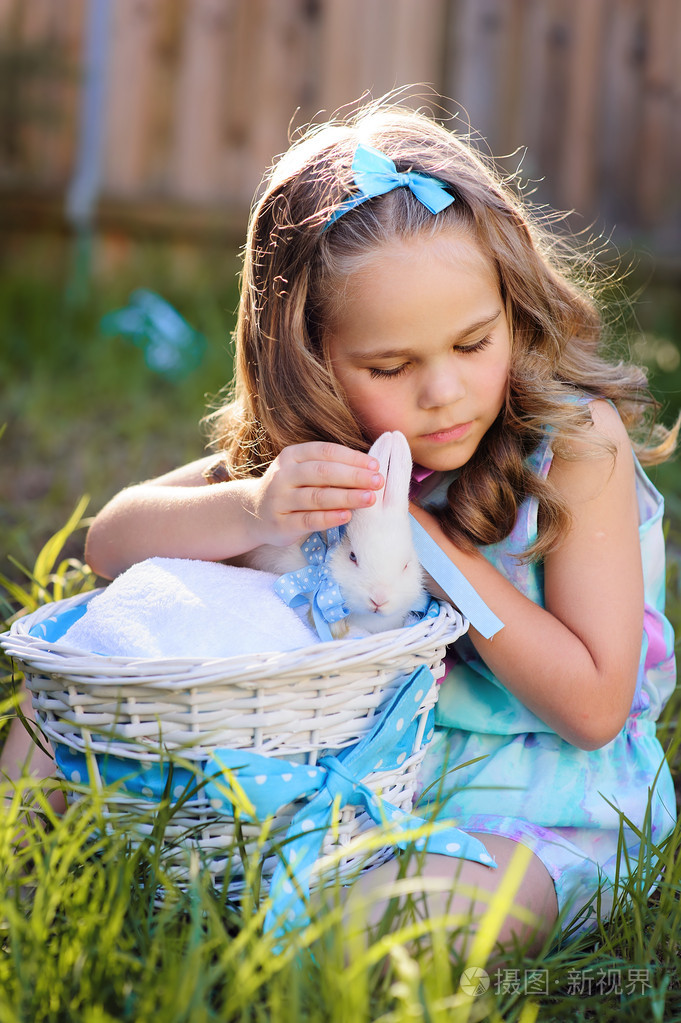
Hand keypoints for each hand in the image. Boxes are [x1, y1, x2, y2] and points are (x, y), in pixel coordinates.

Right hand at [245, 441, 383, 547]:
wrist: (254, 513)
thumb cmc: (291, 489)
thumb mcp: (303, 470)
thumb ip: (330, 466)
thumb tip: (371, 466)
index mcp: (292, 456)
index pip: (325, 452)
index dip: (352, 457)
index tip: (376, 465)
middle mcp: (283, 475)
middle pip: (323, 472)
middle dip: (354, 476)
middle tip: (378, 481)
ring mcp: (280, 500)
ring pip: (316, 496)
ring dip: (346, 497)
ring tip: (370, 498)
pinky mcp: (281, 524)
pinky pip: (307, 520)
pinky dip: (329, 518)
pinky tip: (347, 516)